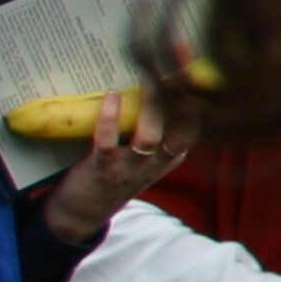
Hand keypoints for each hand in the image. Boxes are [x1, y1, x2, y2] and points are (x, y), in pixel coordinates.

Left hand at [42, 84, 192, 245]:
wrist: (82, 212)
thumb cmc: (114, 176)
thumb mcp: (145, 160)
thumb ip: (155, 135)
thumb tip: (156, 88)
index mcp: (169, 159)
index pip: (194, 131)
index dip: (198, 105)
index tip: (199, 77)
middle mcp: (155, 165)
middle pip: (180, 132)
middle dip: (183, 101)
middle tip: (180, 69)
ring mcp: (129, 169)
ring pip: (149, 137)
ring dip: (150, 106)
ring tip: (149, 76)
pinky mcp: (102, 169)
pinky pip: (108, 141)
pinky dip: (110, 117)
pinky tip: (112, 95)